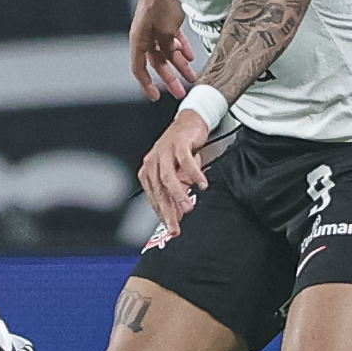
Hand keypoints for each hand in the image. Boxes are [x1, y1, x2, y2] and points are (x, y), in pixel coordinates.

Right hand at [130, 0, 195, 99]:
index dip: (147, 84)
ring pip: (167, 51)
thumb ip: (167, 45)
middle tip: (181, 91)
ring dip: (179, 64)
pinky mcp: (166, 19)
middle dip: (170, 78)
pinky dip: (181, 48)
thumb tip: (172, 54)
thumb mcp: (165, 28)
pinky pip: (173, 39)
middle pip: (157, 62)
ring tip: (192, 75)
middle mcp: (145, 34)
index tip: (156, 96)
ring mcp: (155, 26)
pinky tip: (190, 55)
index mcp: (138, 38)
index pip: (139, 68)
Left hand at [140, 108, 212, 231]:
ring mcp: (164, 151)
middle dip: (168, 211)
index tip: (171, 228)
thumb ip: (176, 192)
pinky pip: (185, 161)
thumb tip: (179, 215)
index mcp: (149, 170)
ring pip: (168, 177)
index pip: (154, 197)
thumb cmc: (181, 149)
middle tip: (176, 226)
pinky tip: (202, 184)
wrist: (190, 122)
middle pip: (159, 190)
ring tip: (188, 207)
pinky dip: (194, 174)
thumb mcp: (178, 173)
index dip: (162, 214)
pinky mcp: (178, 143)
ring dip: (178, 194)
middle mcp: (153, 161)